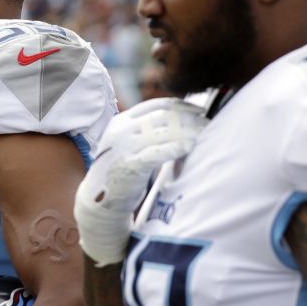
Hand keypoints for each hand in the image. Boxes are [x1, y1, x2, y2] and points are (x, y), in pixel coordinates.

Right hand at [74, 98, 206, 264]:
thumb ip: (148, 131)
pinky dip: (176, 147)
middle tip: (207, 124)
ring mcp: (124, 147)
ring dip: (188, 131)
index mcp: (122, 121)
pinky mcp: (129, 165)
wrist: (98, 200)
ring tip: (204, 135)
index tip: (200, 111)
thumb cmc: (121, 172)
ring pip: (164, 131)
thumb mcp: (129, 144)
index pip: (158, 105)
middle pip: (164, 116)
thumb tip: (182, 120)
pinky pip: (157, 152)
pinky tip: (190, 147)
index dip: (183, 106)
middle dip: (190, 118)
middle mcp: (122, 130)